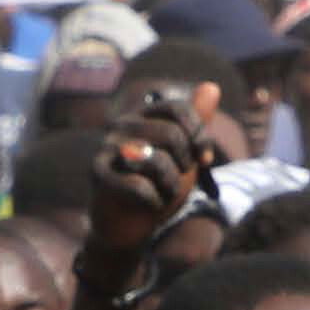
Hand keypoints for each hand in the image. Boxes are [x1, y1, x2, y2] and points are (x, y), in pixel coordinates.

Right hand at [83, 115, 202, 258]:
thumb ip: (196, 123)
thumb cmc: (157, 184)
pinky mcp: (98, 173)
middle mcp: (122, 125)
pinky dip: (155, 201)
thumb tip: (212, 86)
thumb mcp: (183, 153)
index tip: (205, 160)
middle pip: (173, 135)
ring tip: (163, 192)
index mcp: (144, 115)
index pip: (179, 108)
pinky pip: (139, 186)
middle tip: (178, 180)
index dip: (200, 135)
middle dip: (186, 165)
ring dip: (171, 186)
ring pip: (158, 161)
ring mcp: (107, 147)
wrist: (129, 223)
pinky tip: (150, 204)